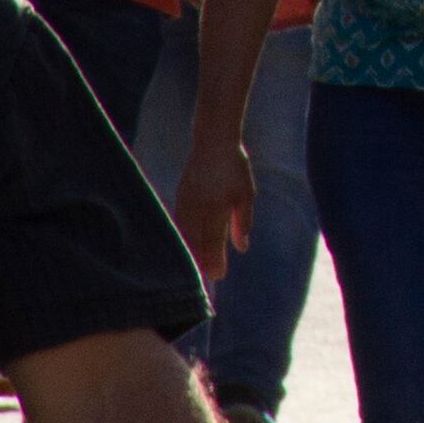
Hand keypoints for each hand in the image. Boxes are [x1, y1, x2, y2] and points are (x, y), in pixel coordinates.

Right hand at [173, 137, 254, 269]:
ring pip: (185, 235)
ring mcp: (185, 203)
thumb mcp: (245, 192)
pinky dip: (181, 239)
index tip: (218, 276)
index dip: (215, 260)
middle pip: (196, 242)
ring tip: (194, 270)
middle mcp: (198, 207)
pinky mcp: (179, 198)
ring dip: (189, 253)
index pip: (213, 240)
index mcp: (216, 206)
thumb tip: (242, 248)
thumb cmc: (234, 167)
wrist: (212, 141)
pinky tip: (184, 249)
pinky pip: (178, 224)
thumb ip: (243, 221)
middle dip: (201, 262)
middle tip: (206, 281)